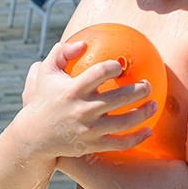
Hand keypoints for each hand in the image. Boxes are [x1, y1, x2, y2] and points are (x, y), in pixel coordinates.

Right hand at [19, 40, 157, 158]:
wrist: (34, 136)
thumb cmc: (43, 99)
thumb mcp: (46, 72)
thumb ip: (61, 52)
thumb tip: (83, 42)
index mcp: (73, 89)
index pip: (99, 73)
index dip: (114, 67)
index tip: (121, 66)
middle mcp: (83, 109)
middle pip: (119, 98)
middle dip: (138, 89)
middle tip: (148, 84)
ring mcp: (89, 129)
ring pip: (124, 122)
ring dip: (143, 113)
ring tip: (154, 104)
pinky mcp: (92, 145)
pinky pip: (119, 143)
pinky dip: (137, 138)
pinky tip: (149, 130)